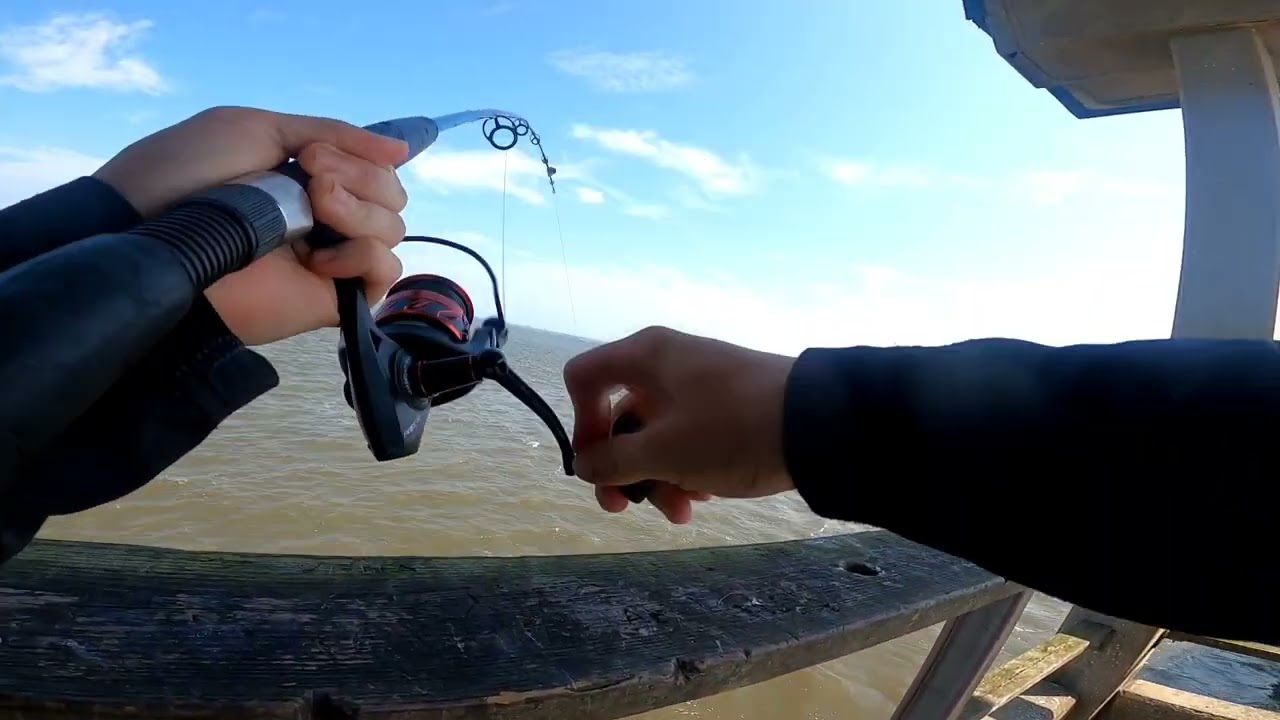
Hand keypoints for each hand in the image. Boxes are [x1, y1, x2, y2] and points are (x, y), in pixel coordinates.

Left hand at [93, 106, 410, 344]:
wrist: (152, 234)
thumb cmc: (186, 175)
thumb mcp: (260, 128)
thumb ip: (334, 133)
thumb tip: (402, 150)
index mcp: (311, 176)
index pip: (376, 166)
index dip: (361, 156)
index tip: (311, 154)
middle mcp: (326, 216)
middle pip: (393, 195)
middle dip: (360, 177)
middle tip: (310, 178)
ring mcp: (331, 257)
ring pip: (393, 229)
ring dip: (358, 210)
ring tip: (311, 210)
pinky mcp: (332, 296)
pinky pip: (384, 271)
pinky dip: (362, 255)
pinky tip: (317, 258)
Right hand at [563, 326, 796, 522]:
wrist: (822, 423)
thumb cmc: (731, 430)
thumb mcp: (663, 452)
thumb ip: (613, 461)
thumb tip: (584, 464)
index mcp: (645, 357)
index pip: (584, 379)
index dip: (581, 424)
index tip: (596, 464)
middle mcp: (668, 364)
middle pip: (621, 417)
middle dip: (624, 468)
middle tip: (626, 509)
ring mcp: (701, 385)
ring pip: (658, 435)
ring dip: (660, 478)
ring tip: (684, 511)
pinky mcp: (729, 407)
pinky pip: (691, 438)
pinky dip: (690, 468)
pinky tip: (709, 493)